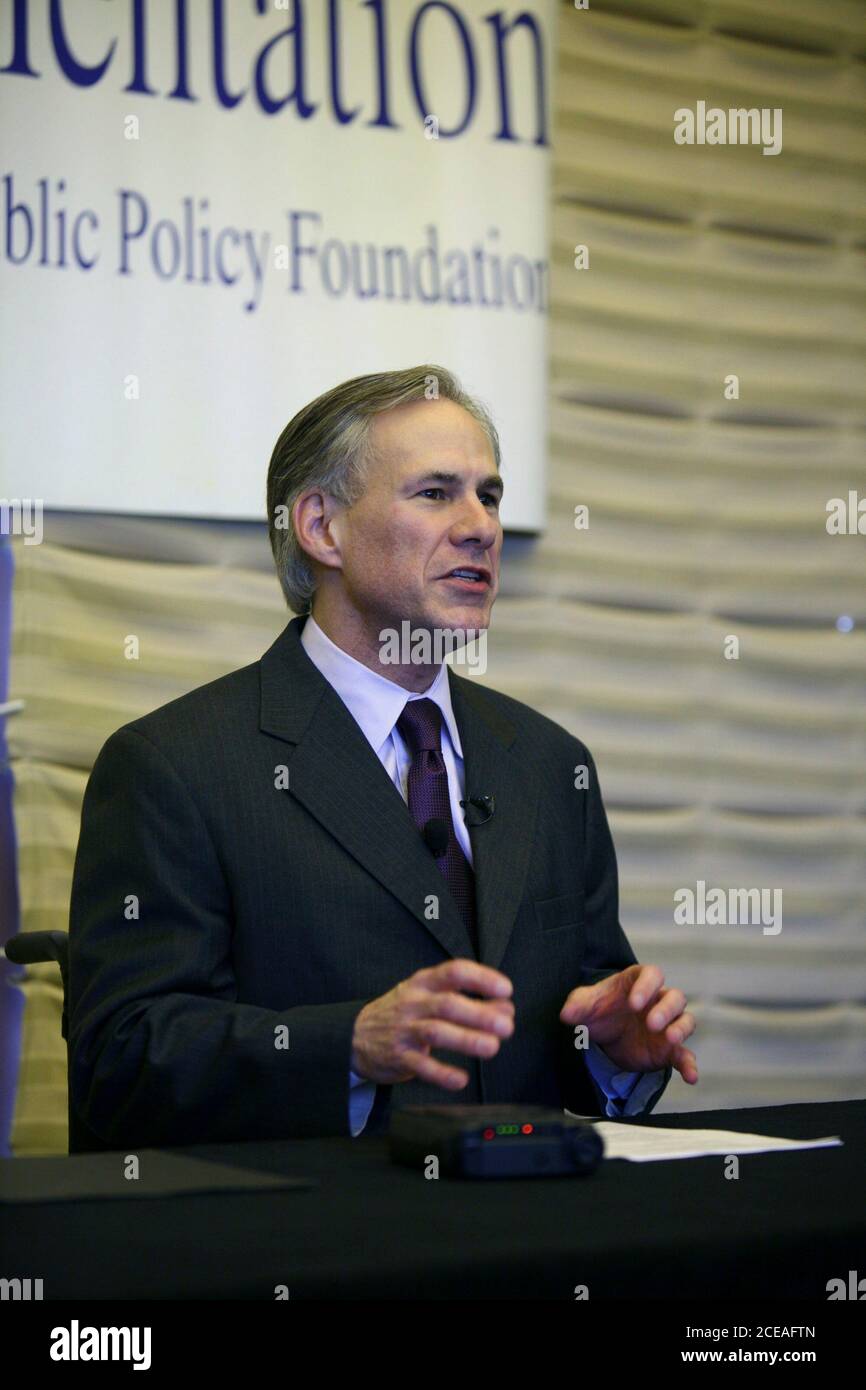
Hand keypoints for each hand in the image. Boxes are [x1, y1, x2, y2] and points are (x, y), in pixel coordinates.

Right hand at [351, 959, 513, 1087]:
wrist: (356, 1035)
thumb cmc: (406, 1013)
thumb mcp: (432, 997)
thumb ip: (471, 1001)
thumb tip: (507, 1008)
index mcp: (424, 983)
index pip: (454, 972)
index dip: (481, 979)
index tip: (506, 990)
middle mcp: (414, 1002)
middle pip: (447, 1004)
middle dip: (479, 1014)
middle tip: (506, 1026)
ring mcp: (404, 1030)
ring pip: (435, 1032)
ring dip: (466, 1040)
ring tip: (492, 1048)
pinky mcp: (398, 1056)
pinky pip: (420, 1066)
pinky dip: (441, 1074)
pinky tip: (461, 1080)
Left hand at [559, 963, 697, 1083]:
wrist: (606, 1033)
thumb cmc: (600, 1009)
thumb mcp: (585, 1005)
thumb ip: (577, 1006)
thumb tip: (566, 1014)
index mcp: (639, 982)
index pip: (652, 975)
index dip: (646, 986)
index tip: (633, 1003)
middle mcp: (659, 1000)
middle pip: (675, 997)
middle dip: (665, 1009)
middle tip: (650, 1023)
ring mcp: (667, 1024)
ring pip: (686, 1020)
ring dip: (681, 1029)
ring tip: (670, 1039)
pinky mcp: (669, 1049)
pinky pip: (685, 1054)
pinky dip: (690, 1064)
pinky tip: (691, 1077)